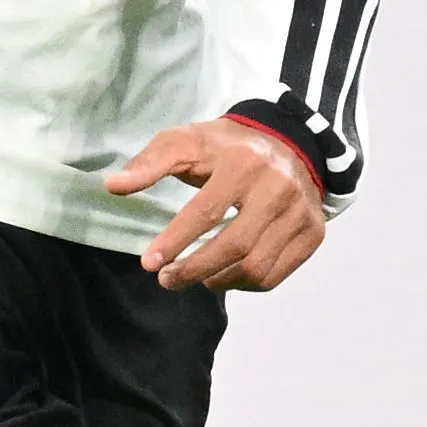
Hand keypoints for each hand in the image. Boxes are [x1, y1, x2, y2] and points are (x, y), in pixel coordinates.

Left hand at [102, 118, 324, 292]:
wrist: (290, 142)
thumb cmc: (227, 148)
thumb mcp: (187, 142)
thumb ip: (150, 162)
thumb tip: (113, 186)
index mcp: (244, 162)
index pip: (207, 210)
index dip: (175, 240)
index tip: (149, 263)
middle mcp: (279, 187)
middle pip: (235, 245)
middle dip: (194, 270)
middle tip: (166, 280)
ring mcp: (301, 212)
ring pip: (256, 267)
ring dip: (218, 281)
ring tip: (195, 277)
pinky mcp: (313, 233)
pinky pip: (274, 275)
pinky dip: (243, 284)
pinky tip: (224, 275)